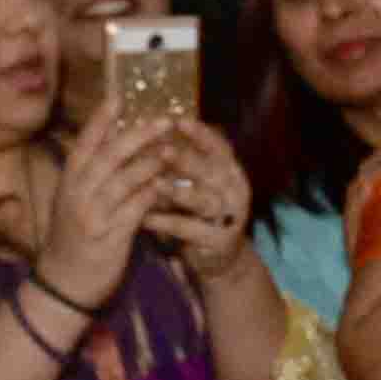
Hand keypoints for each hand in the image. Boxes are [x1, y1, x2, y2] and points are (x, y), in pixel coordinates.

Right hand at [31, 99, 158, 311]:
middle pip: (108, 157)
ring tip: (172, 150)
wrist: (63, 284)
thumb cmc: (72, 240)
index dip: (100, 121)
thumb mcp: (73, 204)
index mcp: (68, 183)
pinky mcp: (110, 237)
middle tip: (162, 120)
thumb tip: (110, 145)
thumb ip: (89, 177)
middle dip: (136, 136)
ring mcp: (93, 216)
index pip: (85, 145)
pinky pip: (135, 210)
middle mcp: (77, 195)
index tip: (118, 97)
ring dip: (150, 164)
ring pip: (123, 181)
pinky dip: (152, 196)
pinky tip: (168, 187)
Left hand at [129, 117, 255, 278]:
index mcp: (231, 172)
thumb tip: (149, 128)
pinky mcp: (219, 242)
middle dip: (188, 160)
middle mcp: (235, 191)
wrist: (218, 258)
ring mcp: (230, 217)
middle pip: (213, 172)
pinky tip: (145, 218)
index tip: (179, 121)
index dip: (202, 134)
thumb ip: (181, 161)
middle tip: (163, 150)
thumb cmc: (199, 212)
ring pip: (204, 201)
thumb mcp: (197, 184)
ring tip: (154, 183)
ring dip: (178, 191)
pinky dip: (166, 223)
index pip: (221, 148)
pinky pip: (189, 230)